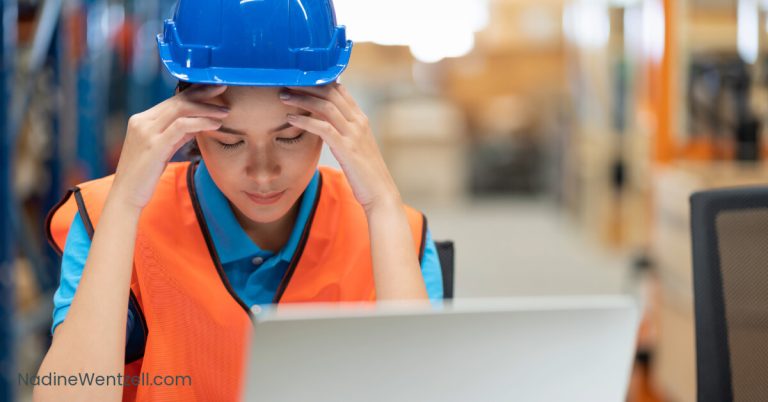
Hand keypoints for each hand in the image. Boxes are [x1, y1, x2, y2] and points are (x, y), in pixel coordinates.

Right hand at [111, 84, 228, 209]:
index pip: (172, 100)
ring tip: (224, 111)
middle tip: (223, 90)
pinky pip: (182, 126)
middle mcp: (142, 121)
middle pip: (177, 100)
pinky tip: (215, 125)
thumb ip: (176, 134)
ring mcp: (146, 132)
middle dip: (203, 94)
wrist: (126, 195)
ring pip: (180, 109)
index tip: (213, 89)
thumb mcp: (162, 149)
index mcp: (141, 120)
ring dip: (206, 108)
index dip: (194, 93)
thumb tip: (197, 124)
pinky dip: (201, 122)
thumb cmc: (144, 175)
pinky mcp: (154, 145)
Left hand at [281, 83, 400, 213]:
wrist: (380, 193)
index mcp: (361, 119)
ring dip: (302, 99)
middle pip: (331, 93)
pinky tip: (290, 119)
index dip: (319, 82)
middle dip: (307, 86)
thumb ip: (343, 131)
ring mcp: (354, 134)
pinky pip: (323, 128)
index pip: (340, 90)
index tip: (299, 80)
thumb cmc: (365, 173)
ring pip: (325, 106)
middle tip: (286, 83)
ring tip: (283, 98)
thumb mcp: (355, 146)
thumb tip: (325, 123)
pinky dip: (305, 120)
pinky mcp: (347, 148)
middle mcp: (359, 122)